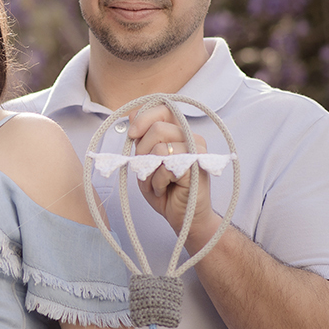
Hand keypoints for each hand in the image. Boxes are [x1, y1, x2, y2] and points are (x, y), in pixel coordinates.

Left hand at [128, 107, 221, 248]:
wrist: (185, 219)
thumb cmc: (166, 191)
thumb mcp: (146, 161)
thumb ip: (142, 139)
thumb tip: (131, 114)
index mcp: (181, 133)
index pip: (163, 110)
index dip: (143, 118)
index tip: (132, 134)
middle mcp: (192, 138)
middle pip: (157, 129)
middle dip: (142, 152)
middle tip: (146, 170)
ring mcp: (197, 153)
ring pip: (158, 149)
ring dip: (148, 172)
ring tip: (156, 184)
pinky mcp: (196, 168)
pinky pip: (164, 168)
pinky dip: (156, 182)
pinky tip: (164, 190)